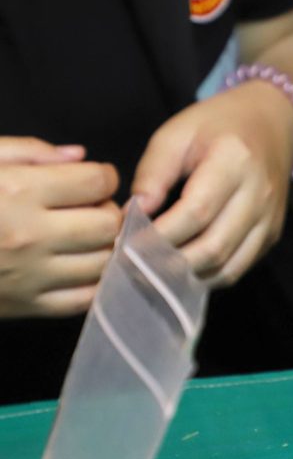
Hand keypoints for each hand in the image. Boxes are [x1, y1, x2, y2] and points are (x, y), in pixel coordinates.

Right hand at [0, 137, 120, 316]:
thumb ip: (28, 152)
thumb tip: (79, 156)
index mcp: (17, 192)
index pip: (96, 182)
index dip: (103, 175)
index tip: (94, 177)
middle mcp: (30, 236)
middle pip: (108, 223)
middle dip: (108, 210)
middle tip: (91, 206)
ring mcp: (30, 276)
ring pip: (103, 262)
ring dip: (105, 245)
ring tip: (86, 235)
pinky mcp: (25, 307)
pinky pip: (84, 299)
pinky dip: (94, 283)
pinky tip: (81, 266)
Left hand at [132, 81, 292, 287]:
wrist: (270, 125)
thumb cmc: (216, 126)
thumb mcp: (176, 134)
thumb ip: (153, 172)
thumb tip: (136, 214)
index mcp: (235, 160)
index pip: (196, 211)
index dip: (160, 234)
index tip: (128, 244)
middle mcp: (260, 194)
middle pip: (214, 246)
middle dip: (170, 264)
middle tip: (136, 268)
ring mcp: (270, 219)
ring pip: (228, 266)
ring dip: (188, 277)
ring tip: (154, 275)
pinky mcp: (272, 235)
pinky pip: (238, 268)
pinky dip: (208, 276)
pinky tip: (182, 271)